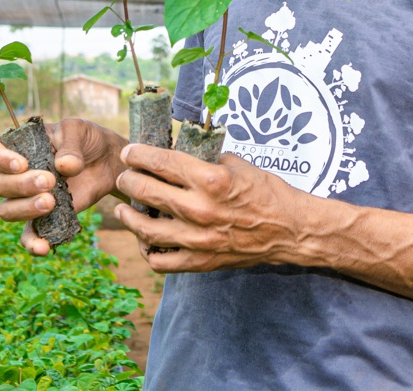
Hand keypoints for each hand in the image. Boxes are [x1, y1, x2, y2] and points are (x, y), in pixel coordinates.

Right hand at [0, 118, 127, 255]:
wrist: (106, 160)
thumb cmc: (85, 139)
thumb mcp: (78, 130)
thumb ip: (70, 145)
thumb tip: (63, 167)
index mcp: (17, 147)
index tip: (22, 164)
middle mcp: (15, 174)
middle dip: (21, 185)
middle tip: (50, 180)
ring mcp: (27, 197)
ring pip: (7, 210)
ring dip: (25, 209)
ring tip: (51, 202)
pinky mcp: (43, 217)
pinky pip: (28, 235)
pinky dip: (32, 243)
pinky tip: (45, 247)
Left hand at [114, 143, 304, 271]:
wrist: (289, 230)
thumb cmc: (265, 192)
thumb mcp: (237, 164)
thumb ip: (205, 158)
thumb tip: (178, 151)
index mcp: (210, 179)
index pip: (160, 161)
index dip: (137, 154)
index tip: (129, 152)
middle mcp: (200, 209)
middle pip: (146, 191)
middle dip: (128, 180)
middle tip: (124, 175)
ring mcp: (198, 239)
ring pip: (146, 229)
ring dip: (128, 217)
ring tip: (122, 209)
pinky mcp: (201, 261)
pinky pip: (161, 261)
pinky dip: (147, 250)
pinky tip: (145, 239)